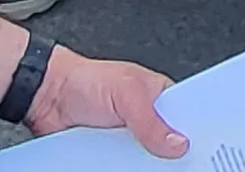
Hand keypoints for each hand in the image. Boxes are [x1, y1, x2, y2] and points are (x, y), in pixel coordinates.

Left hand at [24, 46, 185, 155]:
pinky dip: (124, 170)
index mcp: (159, 96)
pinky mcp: (112, 156)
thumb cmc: (85, 81)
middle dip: (169, 155)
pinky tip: (122, 168)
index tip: (196, 148)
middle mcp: (147, 120)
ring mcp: (129, 141)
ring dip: (145, 165)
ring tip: (138, 163)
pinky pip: (125, 168)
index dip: (194, 134)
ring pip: (148, 162)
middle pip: (169, 146)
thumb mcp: (126, 94)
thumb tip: (177, 142)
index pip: (187, 118)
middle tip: (166, 159)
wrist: (48, 97)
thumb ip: (151, 119)